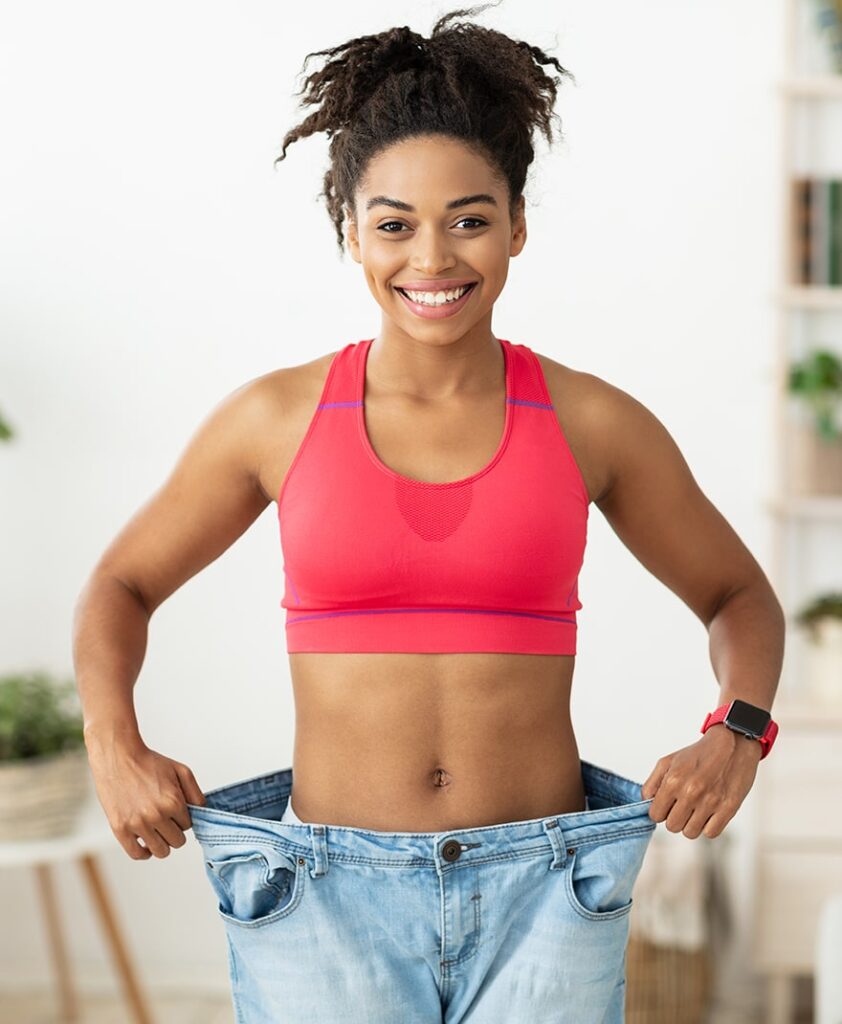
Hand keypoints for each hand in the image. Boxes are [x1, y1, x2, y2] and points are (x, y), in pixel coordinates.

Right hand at [86, 735, 207, 859]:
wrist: (118, 757)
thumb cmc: (150, 763)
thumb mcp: (181, 771)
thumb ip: (196, 794)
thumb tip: (202, 814)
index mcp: (173, 802)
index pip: (188, 826)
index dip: (182, 818)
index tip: (174, 810)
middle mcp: (156, 815)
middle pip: (177, 841)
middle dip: (174, 831)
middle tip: (166, 819)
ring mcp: (137, 824)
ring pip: (161, 851)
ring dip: (162, 843)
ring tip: (157, 830)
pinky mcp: (120, 829)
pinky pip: (137, 855)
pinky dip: (145, 852)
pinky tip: (146, 842)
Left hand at [640, 724, 761, 838]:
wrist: (732, 744)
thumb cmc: (699, 754)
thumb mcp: (668, 761)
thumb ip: (652, 784)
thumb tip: (646, 804)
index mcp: (673, 780)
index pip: (655, 815)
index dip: (660, 811)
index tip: (667, 805)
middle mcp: (691, 792)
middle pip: (672, 826)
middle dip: (675, 817)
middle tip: (683, 806)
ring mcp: (710, 802)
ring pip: (690, 833)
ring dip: (691, 823)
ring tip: (696, 809)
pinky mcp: (728, 809)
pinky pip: (710, 833)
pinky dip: (708, 826)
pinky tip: (709, 813)